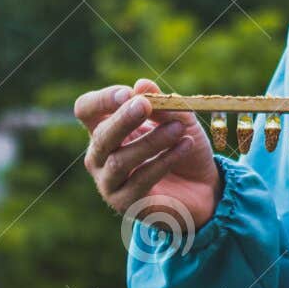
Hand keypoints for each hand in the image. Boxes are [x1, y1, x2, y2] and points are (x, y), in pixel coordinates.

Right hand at [75, 77, 219, 227]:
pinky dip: (164, 161)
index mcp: (105, 128)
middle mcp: (99, 155)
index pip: (86, 109)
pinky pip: (140, 180)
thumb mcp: (178, 119)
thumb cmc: (182, 146)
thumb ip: (162, 104)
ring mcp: (109, 182)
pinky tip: (184, 146)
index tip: (129, 93)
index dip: (103, 100)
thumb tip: (142, 84)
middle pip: (100, 136)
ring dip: (151, 141)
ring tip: (179, 129)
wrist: (202, 186)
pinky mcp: (126, 203)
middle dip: (123, 120)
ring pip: (120, 161)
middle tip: (146, 105)